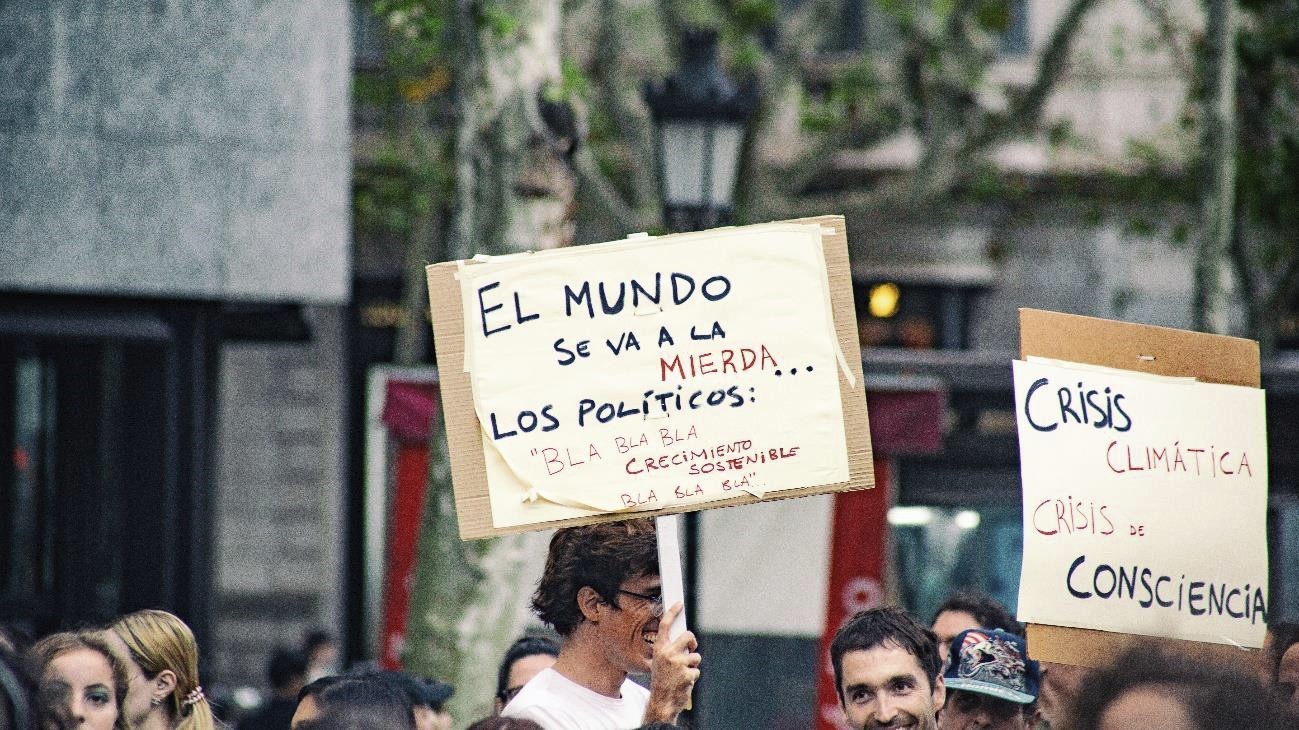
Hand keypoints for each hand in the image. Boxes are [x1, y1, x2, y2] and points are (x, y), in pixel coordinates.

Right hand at [642, 602, 701, 723]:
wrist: (662, 701)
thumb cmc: (662, 680)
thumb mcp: (659, 661)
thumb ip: (670, 649)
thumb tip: (685, 638)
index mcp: (659, 649)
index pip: (665, 625)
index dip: (672, 612)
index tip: (679, 604)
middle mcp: (667, 653)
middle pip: (688, 636)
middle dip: (693, 642)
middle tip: (691, 649)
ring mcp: (678, 663)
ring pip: (696, 656)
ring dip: (693, 665)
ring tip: (683, 673)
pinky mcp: (687, 674)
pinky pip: (696, 670)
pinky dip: (693, 676)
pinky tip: (684, 682)